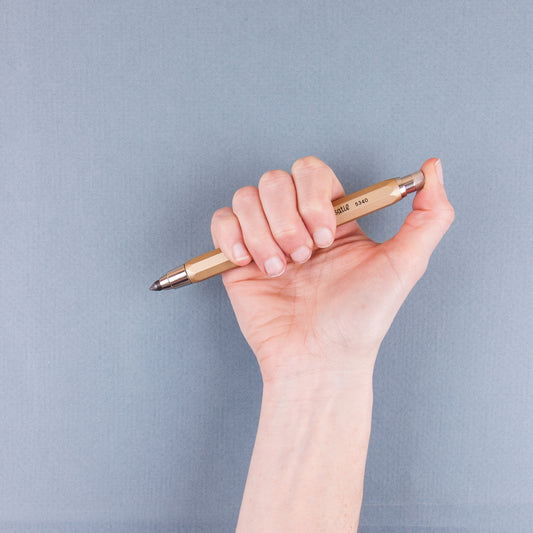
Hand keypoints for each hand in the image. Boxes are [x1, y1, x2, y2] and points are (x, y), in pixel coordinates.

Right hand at [211, 156, 453, 384]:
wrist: (319, 359)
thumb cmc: (361, 318)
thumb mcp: (405, 264)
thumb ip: (431, 215)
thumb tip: (433, 166)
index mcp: (332, 217)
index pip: (311, 172)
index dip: (313, 196)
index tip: (326, 237)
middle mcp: (297, 222)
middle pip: (275, 180)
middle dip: (287, 219)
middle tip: (304, 257)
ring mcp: (265, 238)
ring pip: (247, 197)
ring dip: (264, 234)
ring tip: (281, 270)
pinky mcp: (237, 258)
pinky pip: (221, 222)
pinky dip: (232, 238)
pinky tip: (251, 263)